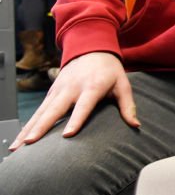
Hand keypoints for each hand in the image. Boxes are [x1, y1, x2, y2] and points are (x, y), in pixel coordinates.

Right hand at [10, 52, 136, 150]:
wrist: (91, 48)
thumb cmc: (110, 70)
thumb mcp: (123, 85)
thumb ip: (128, 105)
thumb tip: (136, 125)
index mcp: (92, 87)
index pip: (83, 106)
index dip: (76, 120)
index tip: (68, 134)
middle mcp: (72, 89)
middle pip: (55, 110)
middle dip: (42, 126)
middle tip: (30, 142)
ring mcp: (58, 90)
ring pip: (41, 112)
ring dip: (29, 128)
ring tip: (19, 146)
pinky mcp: (51, 93)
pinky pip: (38, 111)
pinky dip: (28, 124)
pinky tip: (20, 139)